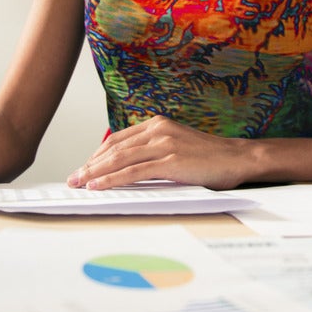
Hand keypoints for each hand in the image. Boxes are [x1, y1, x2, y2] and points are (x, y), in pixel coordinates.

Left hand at [68, 116, 254, 190]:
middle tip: (73, 178)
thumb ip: (154, 152)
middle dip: (90, 165)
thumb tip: (128, 168)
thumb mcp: (177, 147)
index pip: (118, 139)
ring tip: (79, 183)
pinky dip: (112, 179)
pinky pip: (134, 171)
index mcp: (158, 125)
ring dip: (95, 173)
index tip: (84, 168)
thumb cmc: (210, 158)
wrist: (238, 158)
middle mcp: (158, 130)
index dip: (97, 155)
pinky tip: (99, 186)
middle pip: (114, 148)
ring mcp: (164, 144)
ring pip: (120, 159)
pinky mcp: (171, 161)